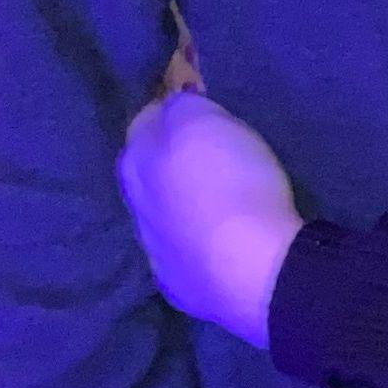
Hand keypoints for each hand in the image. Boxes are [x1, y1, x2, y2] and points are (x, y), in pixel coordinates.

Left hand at [119, 84, 306, 347]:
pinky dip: (196, 238)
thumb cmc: (232, 183)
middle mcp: (134, 204)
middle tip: (208, 150)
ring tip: (218, 197)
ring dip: (181, 201)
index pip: (145, 120)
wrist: (253, 269)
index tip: (198, 104)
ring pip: (162, 212)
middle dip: (170, 156)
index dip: (171, 108)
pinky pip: (183, 249)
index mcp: (136, 160)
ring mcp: (154, 249)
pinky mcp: (179, 284)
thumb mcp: (206, 120)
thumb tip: (173, 103)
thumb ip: (181, 105)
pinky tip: (220, 237)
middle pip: (147, 168)